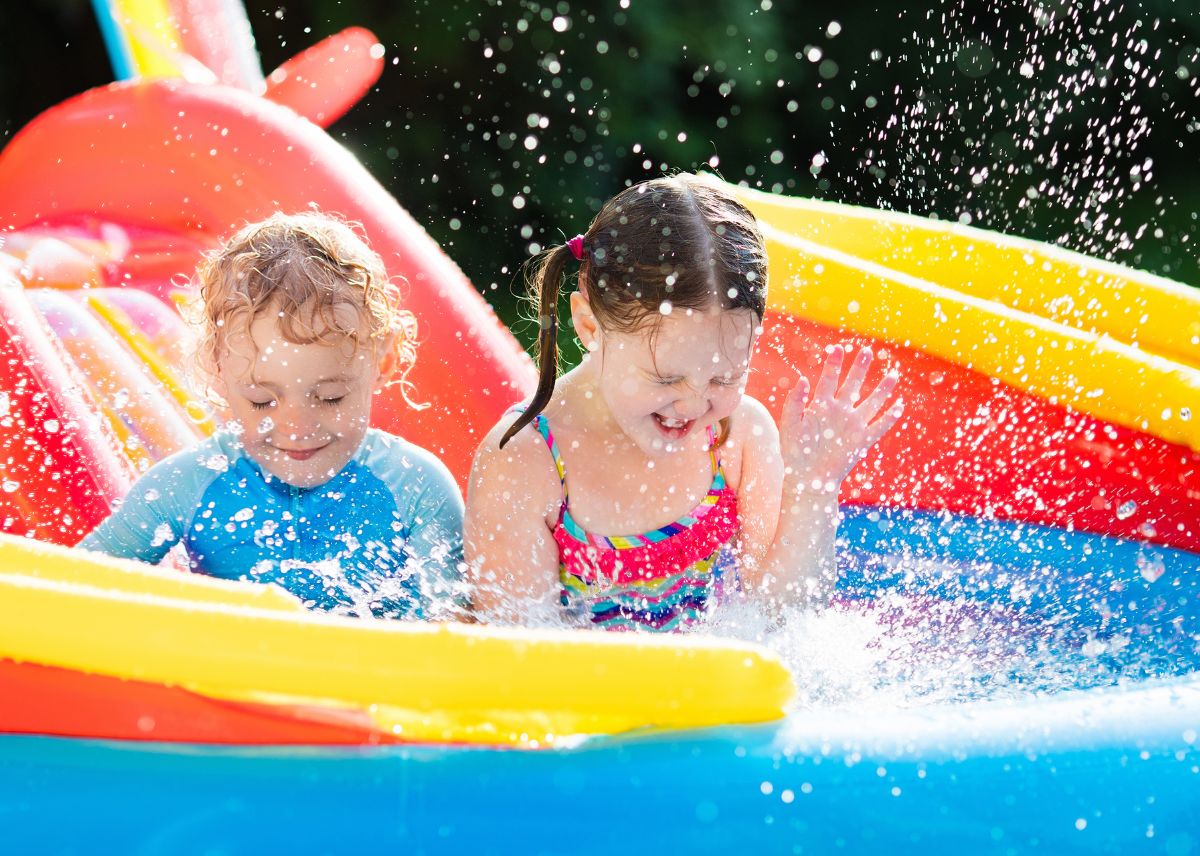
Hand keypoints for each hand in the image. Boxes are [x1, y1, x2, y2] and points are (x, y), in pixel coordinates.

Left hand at [780, 345, 902, 489]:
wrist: (807, 478)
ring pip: (871, 403)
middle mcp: (839, 412)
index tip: (838, 348)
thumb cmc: (795, 452)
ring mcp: (852, 425)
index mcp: (820, 406)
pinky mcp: (861, 441)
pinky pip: (879, 427)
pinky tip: (899, 405)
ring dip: (882, 389)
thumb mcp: (789, 424)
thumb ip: (794, 402)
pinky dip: (889, 418)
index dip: (834, 364)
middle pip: (852, 385)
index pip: (829, 379)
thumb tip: (802, 379)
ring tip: (893, 374)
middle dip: (860, 368)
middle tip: (867, 351)